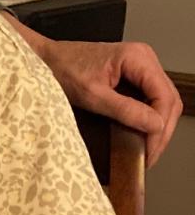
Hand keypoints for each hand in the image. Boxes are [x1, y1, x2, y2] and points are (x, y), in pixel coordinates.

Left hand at [11, 19, 181, 165]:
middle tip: (148, 156)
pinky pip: (151, 99)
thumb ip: (125, 110)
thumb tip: (155, 126)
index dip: (161, 127)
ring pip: (164, 102)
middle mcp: (144, 58)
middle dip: (162, 131)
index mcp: (137, 57)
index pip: (165, 97)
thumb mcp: (92, 95)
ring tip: (146, 151)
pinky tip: (141, 136)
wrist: (46, 58)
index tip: (149, 150)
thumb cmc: (63, 69)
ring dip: (158, 127)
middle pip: (169, 100)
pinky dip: (149, 119)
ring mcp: (141, 66)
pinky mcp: (135, 75)